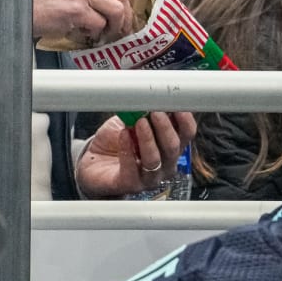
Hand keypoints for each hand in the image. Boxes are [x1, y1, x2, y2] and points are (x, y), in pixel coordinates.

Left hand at [75, 112, 195, 197]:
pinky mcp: (130, 184)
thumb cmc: (117, 142)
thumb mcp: (133, 121)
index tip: (176, 105)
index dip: (185, 120)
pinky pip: (131, 168)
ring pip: (155, 159)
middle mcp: (165, 164)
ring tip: (139, 122)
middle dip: (165, 128)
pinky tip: (123, 135)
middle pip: (174, 147)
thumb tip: (151, 96)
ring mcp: (149, 177)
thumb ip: (144, 112)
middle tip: (155, 112)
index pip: (187, 134)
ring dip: (148, 138)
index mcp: (171, 147)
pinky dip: (127, 149)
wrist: (94, 162)